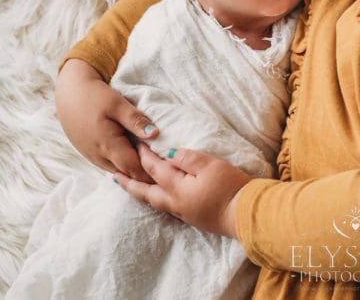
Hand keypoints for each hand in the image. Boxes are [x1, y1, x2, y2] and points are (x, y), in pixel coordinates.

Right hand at [54, 58, 159, 182]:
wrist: (69, 93)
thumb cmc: (94, 96)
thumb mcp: (117, 103)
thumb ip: (136, 120)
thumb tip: (155, 134)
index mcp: (108, 146)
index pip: (135, 170)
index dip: (152, 172)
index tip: (170, 169)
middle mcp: (100, 157)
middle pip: (128, 175)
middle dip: (147, 176)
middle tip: (168, 170)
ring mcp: (94, 158)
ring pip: (119, 173)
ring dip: (135, 172)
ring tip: (156, 166)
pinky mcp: (91, 155)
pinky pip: (111, 166)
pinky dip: (125, 166)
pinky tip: (137, 158)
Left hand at [114, 144, 252, 237]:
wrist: (245, 215)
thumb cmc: (230, 188)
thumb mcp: (211, 166)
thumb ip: (188, 158)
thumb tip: (169, 154)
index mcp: (177, 188)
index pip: (155, 168)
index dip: (145, 154)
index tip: (136, 142)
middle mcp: (174, 203)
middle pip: (145, 192)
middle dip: (129, 182)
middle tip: (114, 175)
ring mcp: (182, 213)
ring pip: (154, 201)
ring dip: (139, 192)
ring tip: (131, 185)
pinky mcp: (191, 218)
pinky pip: (165, 206)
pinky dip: (154, 198)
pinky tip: (157, 195)